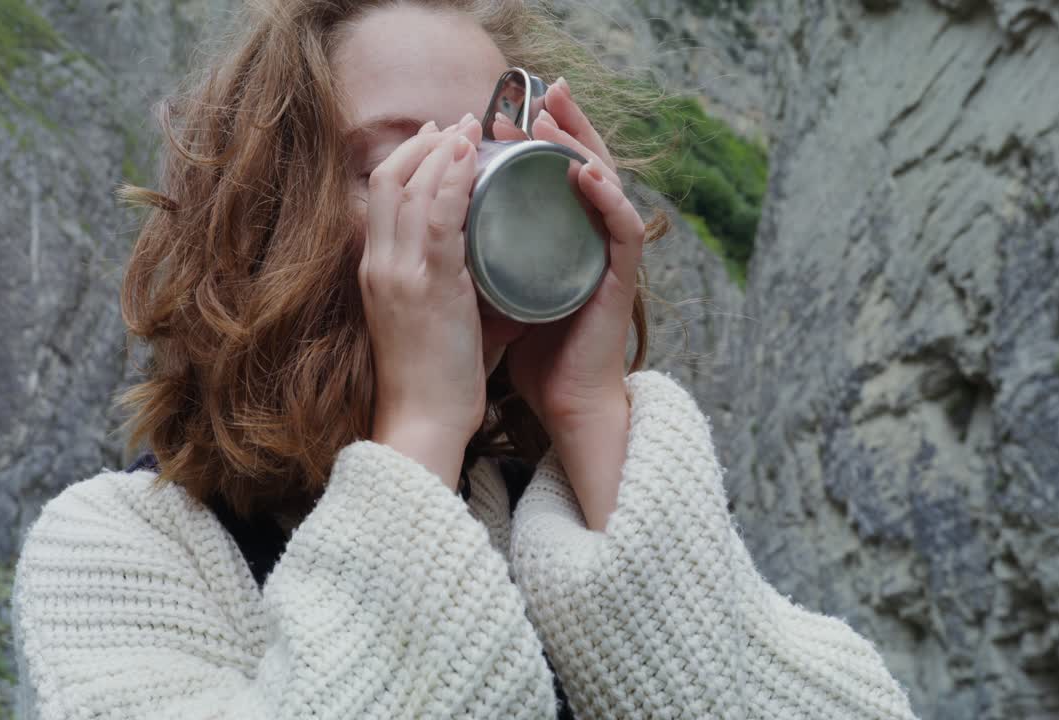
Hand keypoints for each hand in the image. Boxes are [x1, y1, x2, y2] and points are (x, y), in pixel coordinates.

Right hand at [361, 115, 485, 489]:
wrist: (422, 422)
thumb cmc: (433, 381)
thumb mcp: (430, 320)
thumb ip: (450, 284)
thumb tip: (490, 260)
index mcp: (376, 272)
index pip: (382, 196)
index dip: (408, 159)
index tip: (438, 138)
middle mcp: (379, 265)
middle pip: (390, 180)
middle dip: (424, 143)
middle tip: (458, 122)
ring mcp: (399, 274)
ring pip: (411, 188)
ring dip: (443, 151)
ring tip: (472, 128)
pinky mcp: (428, 286)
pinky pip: (440, 217)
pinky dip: (456, 180)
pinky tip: (475, 158)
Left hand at [492, 78, 641, 433]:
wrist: (562, 401)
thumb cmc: (532, 349)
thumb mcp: (494, 289)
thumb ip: (478, 255)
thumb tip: (434, 223)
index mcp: (559, 237)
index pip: (552, 172)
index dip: (532, 138)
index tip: (499, 114)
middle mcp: (586, 238)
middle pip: (583, 163)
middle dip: (564, 124)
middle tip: (544, 91)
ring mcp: (606, 256)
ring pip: (607, 184)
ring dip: (581, 146)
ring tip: (554, 119)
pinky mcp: (620, 280)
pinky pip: (623, 228)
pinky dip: (607, 197)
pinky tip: (586, 174)